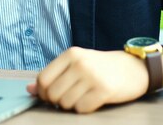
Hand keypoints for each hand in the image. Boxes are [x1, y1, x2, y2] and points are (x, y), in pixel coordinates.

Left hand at [26, 47, 148, 112]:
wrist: (133, 68)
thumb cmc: (100, 67)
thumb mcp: (76, 65)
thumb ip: (53, 75)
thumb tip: (29, 90)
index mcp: (70, 54)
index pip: (42, 79)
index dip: (43, 93)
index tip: (51, 96)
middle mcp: (79, 63)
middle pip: (52, 94)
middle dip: (57, 102)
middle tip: (68, 98)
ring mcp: (92, 76)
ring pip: (65, 103)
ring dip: (72, 105)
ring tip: (82, 97)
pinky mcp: (104, 90)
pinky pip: (81, 109)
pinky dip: (84, 109)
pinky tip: (92, 100)